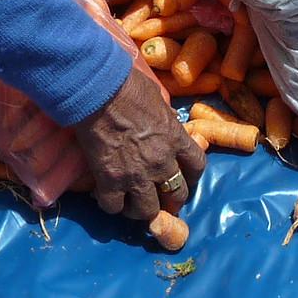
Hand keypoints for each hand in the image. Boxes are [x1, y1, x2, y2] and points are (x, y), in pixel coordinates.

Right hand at [72, 66, 204, 222]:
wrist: (99, 92)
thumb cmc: (129, 87)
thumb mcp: (158, 99)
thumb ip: (166, 118)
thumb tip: (167, 121)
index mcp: (176, 139)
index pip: (198, 166)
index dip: (193, 177)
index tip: (186, 178)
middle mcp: (161, 162)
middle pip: (176, 194)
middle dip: (170, 200)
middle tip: (161, 199)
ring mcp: (137, 175)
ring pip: (147, 210)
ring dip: (141, 209)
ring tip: (132, 204)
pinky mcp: (110, 181)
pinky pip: (114, 207)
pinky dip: (111, 205)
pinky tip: (107, 196)